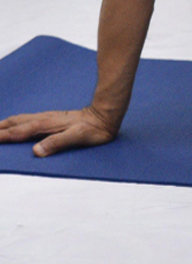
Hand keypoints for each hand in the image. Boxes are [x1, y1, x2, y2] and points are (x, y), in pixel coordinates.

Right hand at [0, 106, 118, 156]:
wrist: (107, 115)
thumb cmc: (94, 129)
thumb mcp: (77, 137)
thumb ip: (57, 143)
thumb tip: (36, 151)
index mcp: (46, 125)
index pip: (19, 132)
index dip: (2, 136)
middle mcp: (45, 119)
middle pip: (17, 123)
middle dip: (0, 128)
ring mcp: (50, 117)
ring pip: (23, 119)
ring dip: (7, 123)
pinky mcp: (54, 118)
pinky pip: (30, 119)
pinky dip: (18, 122)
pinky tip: (19, 124)